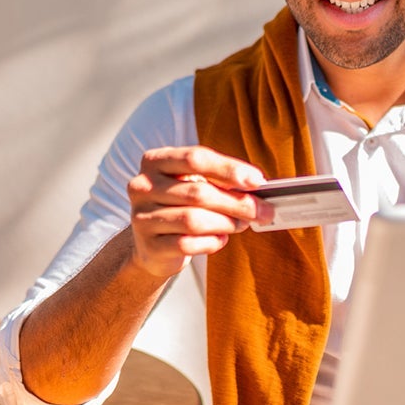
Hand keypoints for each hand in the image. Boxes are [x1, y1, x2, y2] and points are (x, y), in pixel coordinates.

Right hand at [126, 146, 270, 278]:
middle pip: (198, 192)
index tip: (257, 181)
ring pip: (194, 220)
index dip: (229, 169)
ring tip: (242, 224)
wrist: (152, 244)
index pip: (195, 158)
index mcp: (154, 161)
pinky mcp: (148, 246)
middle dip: (237, 202)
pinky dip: (212, 242)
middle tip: (263, 211)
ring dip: (226, 223)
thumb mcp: (194, 184)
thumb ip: (219, 181)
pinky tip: (221, 239)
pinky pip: (188, 244)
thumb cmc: (180, 207)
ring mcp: (141, 217)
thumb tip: (256, 185)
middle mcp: (142, 186)